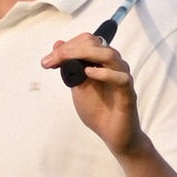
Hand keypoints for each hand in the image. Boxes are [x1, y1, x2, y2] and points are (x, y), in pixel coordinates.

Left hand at [44, 38, 141, 156]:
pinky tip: (88, 73)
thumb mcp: (78, 86)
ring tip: (66, 61)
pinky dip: (104, 73)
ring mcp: (123, 78)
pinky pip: (121, 78)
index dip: (67, 46)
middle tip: (51, 61)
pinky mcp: (128, 94)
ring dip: (84, 54)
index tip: (48, 60)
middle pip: (96, 43)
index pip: (87, 40)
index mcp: (102, 62)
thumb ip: (70, 68)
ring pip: (109, 55)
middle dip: (70, 49)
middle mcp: (114, 66)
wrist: (112, 135)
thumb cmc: (98, 110)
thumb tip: (57, 45)